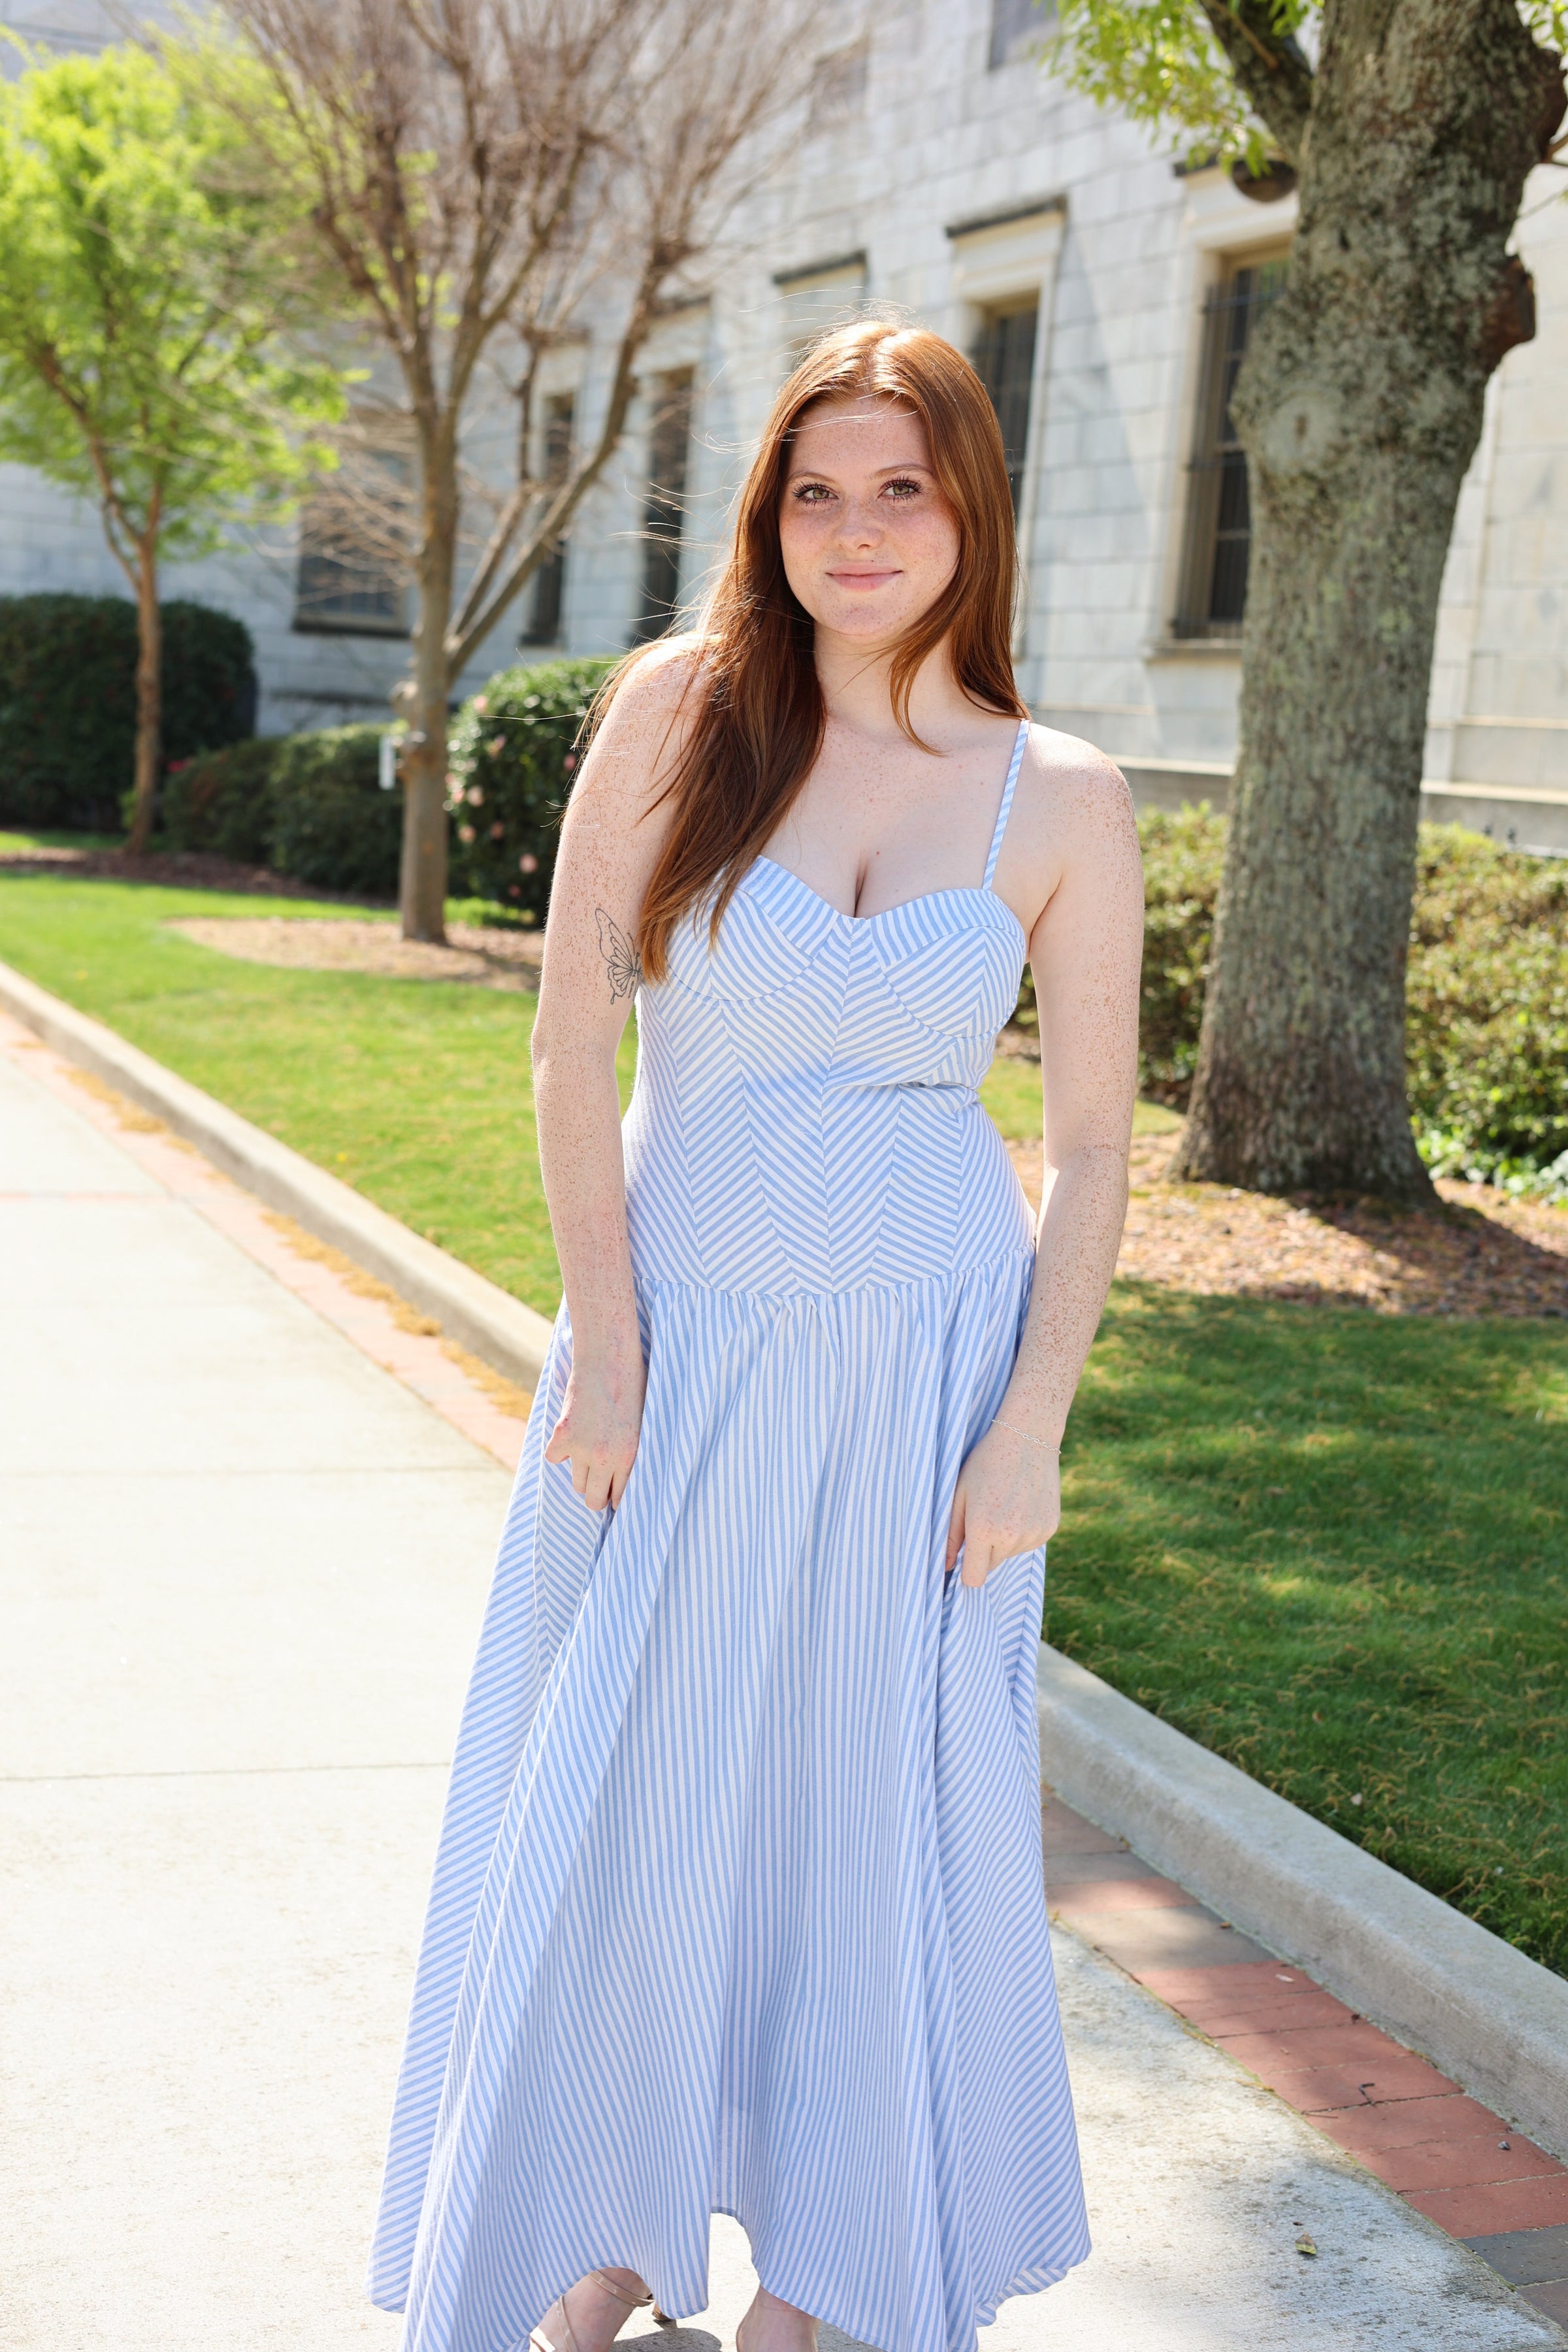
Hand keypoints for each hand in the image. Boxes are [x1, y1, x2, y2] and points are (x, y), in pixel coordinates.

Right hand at [544, 1348, 644, 1510]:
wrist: (608, 1358)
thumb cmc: (631, 1386)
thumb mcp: (641, 1424)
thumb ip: (629, 1452)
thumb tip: (620, 1475)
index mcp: (629, 1456)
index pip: (619, 1496)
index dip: (615, 1497)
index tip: (613, 1495)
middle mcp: (605, 1458)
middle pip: (594, 1499)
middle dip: (597, 1496)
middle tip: (598, 1485)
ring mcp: (581, 1448)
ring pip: (576, 1482)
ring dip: (581, 1473)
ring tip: (588, 1455)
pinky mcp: (562, 1435)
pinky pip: (554, 1458)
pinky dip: (559, 1451)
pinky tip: (571, 1436)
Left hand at [944, 1418, 1060, 1588]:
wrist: (1027, 1438)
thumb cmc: (986, 1463)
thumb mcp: (960, 1494)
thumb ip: (951, 1534)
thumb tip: (946, 1566)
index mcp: (983, 1529)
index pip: (974, 1578)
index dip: (966, 1570)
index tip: (964, 1557)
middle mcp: (1011, 1537)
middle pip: (992, 1566)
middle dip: (984, 1550)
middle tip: (985, 1516)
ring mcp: (1034, 1534)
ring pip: (1011, 1554)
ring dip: (1004, 1540)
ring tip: (1005, 1505)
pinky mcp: (1050, 1528)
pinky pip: (1029, 1543)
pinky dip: (1023, 1531)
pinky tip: (1021, 1504)